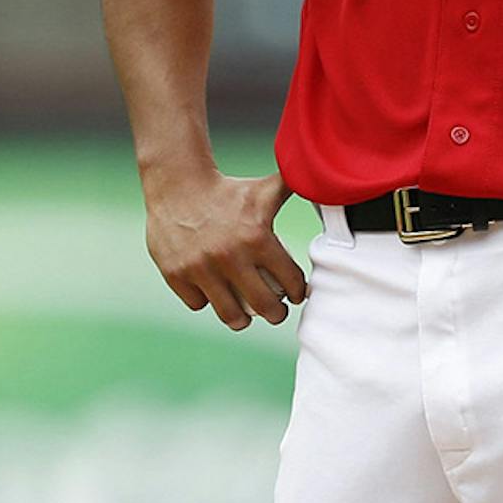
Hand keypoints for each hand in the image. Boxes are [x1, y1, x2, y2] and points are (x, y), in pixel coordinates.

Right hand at [143, 165, 306, 330]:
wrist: (179, 185)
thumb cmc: (229, 190)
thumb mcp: (266, 189)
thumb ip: (297, 189)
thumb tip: (327, 183)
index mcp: (257, 237)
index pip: (290, 280)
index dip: (297, 292)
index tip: (296, 294)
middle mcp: (229, 256)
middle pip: (263, 305)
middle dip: (275, 314)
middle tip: (277, 313)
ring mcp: (200, 268)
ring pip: (229, 313)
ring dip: (241, 320)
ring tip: (246, 317)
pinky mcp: (175, 274)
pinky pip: (197, 303)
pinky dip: (206, 302)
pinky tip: (214, 294)